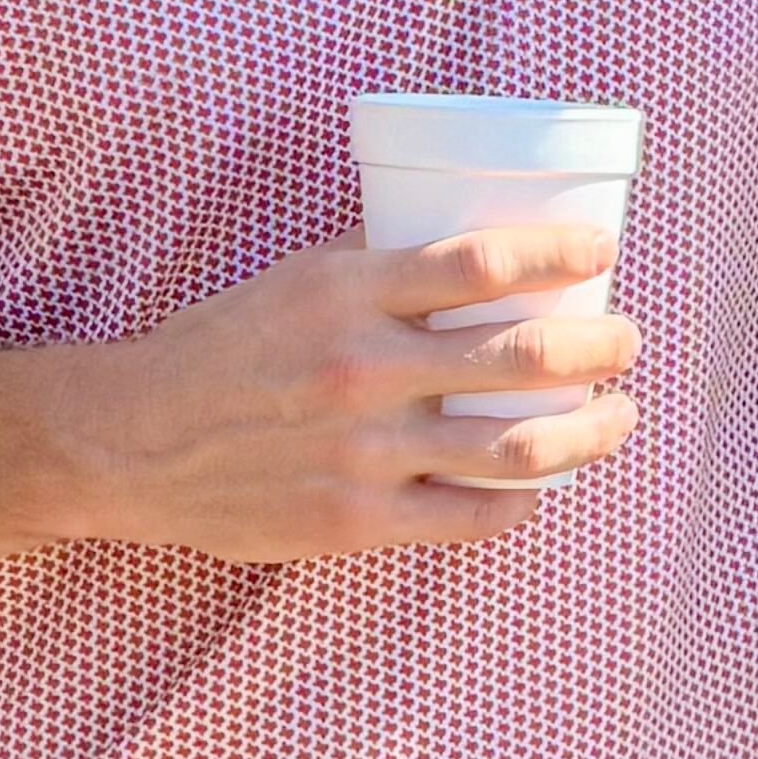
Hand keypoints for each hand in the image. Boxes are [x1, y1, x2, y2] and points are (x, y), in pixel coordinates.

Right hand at [37, 222, 639, 562]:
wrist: (131, 441)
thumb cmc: (219, 349)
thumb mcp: (292, 280)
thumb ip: (373, 263)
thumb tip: (464, 237)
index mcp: (345, 292)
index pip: (482, 263)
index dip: (558, 256)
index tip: (602, 254)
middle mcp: (362, 369)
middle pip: (523, 359)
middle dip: (598, 350)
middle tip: (625, 342)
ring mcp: (363, 452)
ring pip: (516, 447)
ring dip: (587, 432)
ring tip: (615, 417)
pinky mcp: (355, 521)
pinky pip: (471, 516)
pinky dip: (522, 501)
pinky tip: (542, 488)